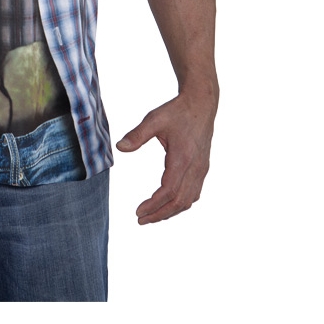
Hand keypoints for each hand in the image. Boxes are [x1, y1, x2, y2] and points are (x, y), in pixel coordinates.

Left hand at [116, 90, 216, 223]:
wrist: (201, 103)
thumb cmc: (177, 111)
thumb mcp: (154, 119)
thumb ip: (137, 135)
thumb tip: (119, 148)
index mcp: (182, 158)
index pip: (168, 191)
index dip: (153, 205)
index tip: (138, 212)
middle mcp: (195, 168)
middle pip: (179, 202)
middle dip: (160, 214)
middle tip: (141, 220)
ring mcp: (202, 169)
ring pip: (189, 200)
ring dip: (170, 211)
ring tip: (152, 216)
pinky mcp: (203, 168)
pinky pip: (194, 193)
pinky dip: (181, 203)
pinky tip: (169, 204)